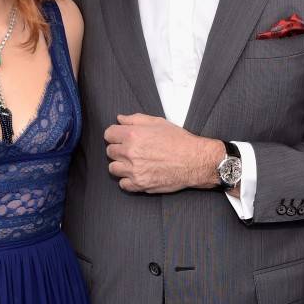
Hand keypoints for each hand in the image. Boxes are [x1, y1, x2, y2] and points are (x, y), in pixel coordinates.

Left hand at [104, 114, 224, 193]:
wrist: (194, 161)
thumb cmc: (179, 140)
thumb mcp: (158, 123)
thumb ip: (136, 119)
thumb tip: (120, 119)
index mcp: (133, 135)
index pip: (108, 134)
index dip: (114, 135)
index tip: (120, 138)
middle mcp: (130, 152)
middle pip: (110, 151)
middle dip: (118, 149)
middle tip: (131, 150)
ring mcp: (134, 170)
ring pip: (113, 168)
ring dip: (120, 165)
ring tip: (133, 163)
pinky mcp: (139, 184)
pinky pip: (123, 184)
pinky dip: (128, 180)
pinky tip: (137, 174)